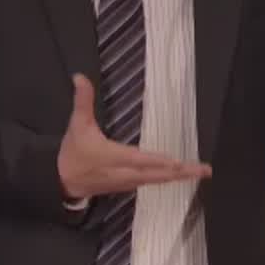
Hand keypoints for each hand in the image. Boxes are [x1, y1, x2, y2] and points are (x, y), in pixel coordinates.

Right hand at [57, 73, 211, 199]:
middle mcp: (122, 173)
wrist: (61, 182)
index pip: (136, 159)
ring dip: (179, 177)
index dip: (155, 161)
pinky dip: (168, 179)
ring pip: (155, 181)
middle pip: (154, 174)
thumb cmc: (72, 152)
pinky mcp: (128, 187)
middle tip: (203, 170)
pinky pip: (152, 183)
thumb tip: (80, 77)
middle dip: (179, 172)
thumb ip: (82, 101)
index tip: (176, 162)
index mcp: (110, 156)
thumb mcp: (76, 124)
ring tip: (200, 173)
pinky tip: (181, 176)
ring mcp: (126, 183)